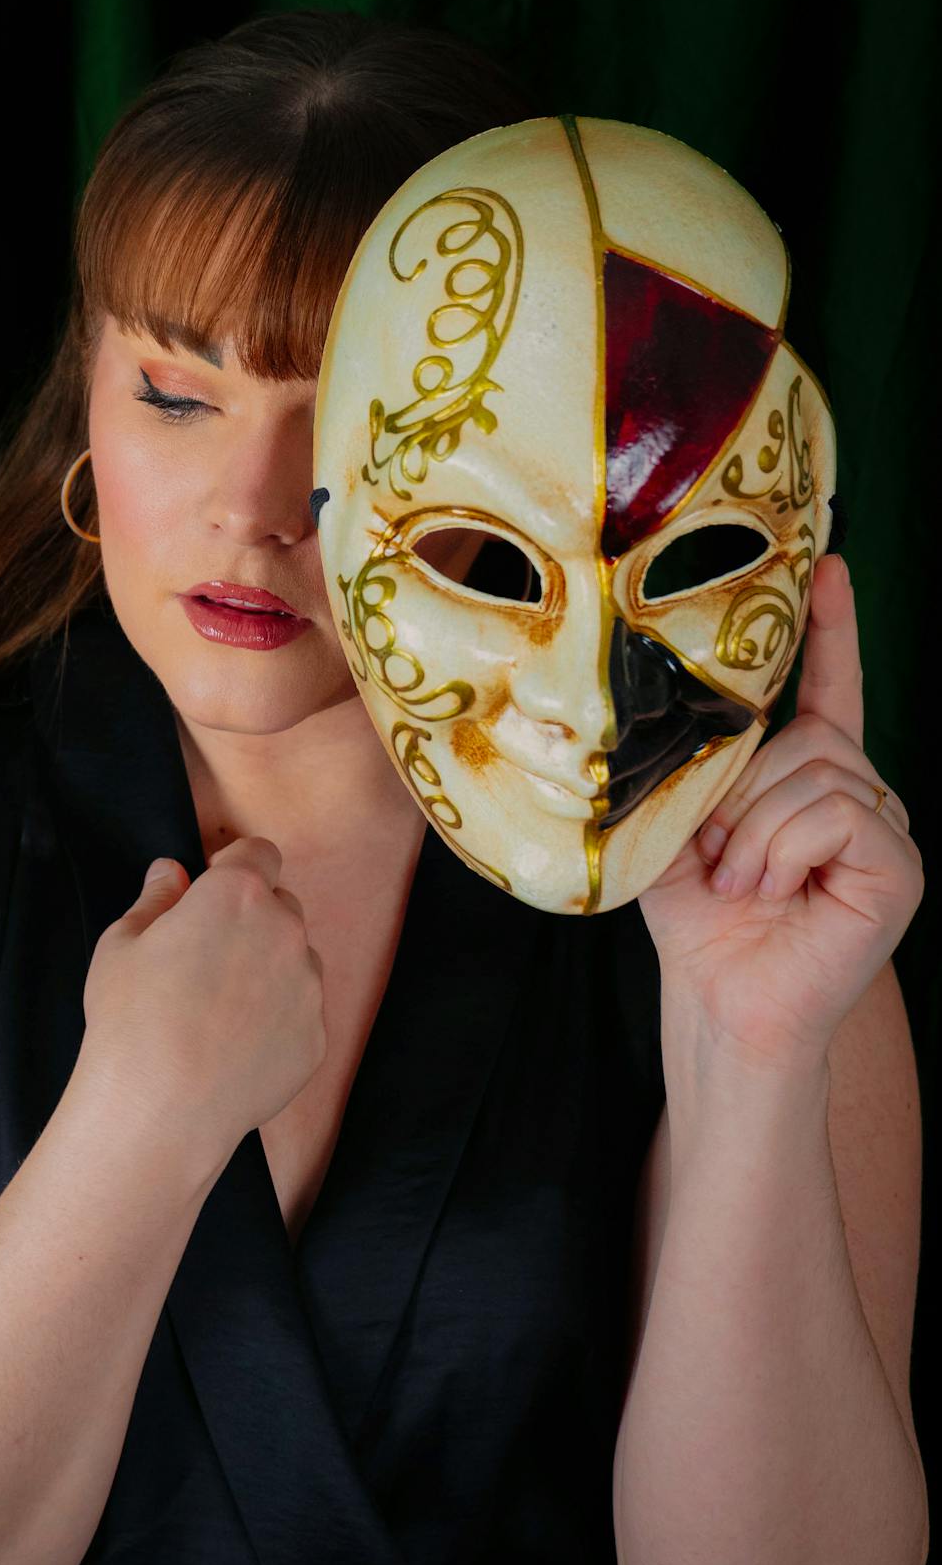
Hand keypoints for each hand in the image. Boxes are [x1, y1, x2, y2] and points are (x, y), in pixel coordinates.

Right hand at [80, 836, 327, 1160]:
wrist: (160, 1110)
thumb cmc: (132, 1021)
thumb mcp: (122, 945)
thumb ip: (155, 899)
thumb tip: (171, 873)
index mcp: (237, 894)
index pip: (260, 854)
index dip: (236, 866)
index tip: (213, 889)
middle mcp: (285, 931)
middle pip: (281, 905)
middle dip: (252, 919)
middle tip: (207, 957)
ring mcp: (307, 986)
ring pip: (295, 960)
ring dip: (268, 969)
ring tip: (219, 1009)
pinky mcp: (316, 1036)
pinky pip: (301, 1012)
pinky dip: (276, 1020)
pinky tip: (234, 1045)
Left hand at [636, 554, 923, 1068]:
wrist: (720, 1000)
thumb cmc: (696, 919)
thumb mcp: (674, 824)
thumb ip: (686, 766)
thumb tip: (663, 707)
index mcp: (804, 776)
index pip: (827, 689)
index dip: (831, 629)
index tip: (827, 564)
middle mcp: (856, 792)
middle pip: (805, 736)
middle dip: (740, 795)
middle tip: (718, 859)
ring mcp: (885, 828)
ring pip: (817, 771)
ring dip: (755, 830)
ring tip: (742, 884)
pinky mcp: (900, 866)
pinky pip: (836, 811)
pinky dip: (785, 847)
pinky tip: (773, 891)